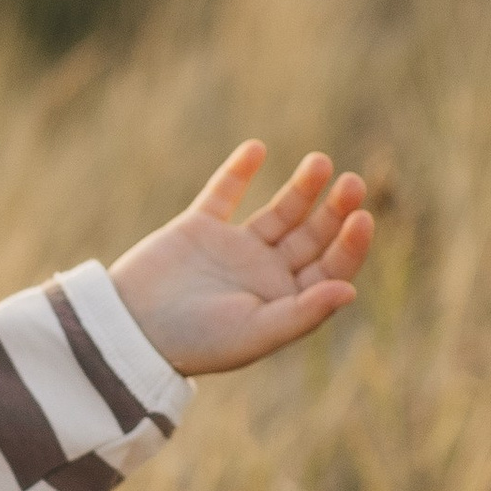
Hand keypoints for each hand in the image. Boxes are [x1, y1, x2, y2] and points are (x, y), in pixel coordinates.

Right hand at [112, 138, 373, 376]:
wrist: (128, 328)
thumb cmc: (195, 342)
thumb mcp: (255, 333)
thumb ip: (303, 313)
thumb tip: (351, 291)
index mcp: (282, 303)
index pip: (330, 270)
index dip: (350, 245)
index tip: (361, 218)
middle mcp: (264, 275)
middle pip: (311, 236)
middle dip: (334, 210)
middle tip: (353, 183)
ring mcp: (233, 250)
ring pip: (280, 212)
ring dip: (301, 188)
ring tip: (319, 162)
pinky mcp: (198, 229)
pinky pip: (224, 194)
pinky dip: (239, 171)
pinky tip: (257, 149)